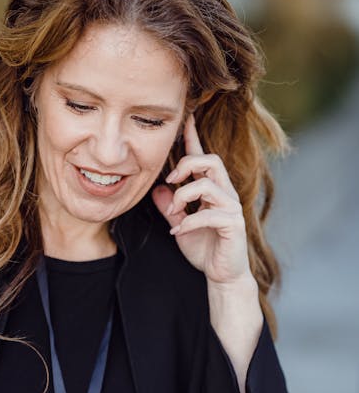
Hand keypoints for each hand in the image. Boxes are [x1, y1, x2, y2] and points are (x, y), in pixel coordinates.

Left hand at [152, 113, 251, 286]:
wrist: (222, 275)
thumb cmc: (204, 248)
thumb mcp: (179, 224)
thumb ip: (169, 206)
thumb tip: (157, 189)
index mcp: (212, 189)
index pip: (204, 157)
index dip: (194, 137)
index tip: (186, 117)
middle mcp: (225, 193)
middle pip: (210, 161)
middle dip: (187, 164)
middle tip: (170, 178)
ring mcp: (231, 208)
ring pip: (208, 185)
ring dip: (183, 195)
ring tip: (172, 212)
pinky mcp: (234, 224)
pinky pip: (209, 214)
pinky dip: (187, 222)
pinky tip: (177, 231)